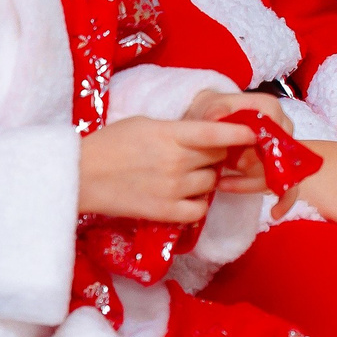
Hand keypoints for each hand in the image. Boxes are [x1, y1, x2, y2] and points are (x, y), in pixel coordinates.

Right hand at [77, 114, 256, 220]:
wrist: (81, 175)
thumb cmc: (111, 143)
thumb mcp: (146, 124)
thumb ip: (177, 130)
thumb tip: (206, 134)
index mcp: (171, 134)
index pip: (216, 133)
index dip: (240, 132)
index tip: (255, 131)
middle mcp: (176, 161)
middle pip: (218, 158)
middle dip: (216, 155)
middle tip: (204, 154)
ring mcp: (173, 189)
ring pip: (211, 183)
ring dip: (207, 178)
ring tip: (188, 174)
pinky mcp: (166, 212)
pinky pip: (200, 209)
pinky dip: (199, 202)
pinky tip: (186, 195)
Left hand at [186, 90, 287, 190]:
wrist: (211, 120)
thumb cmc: (213, 112)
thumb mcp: (210, 108)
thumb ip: (214, 111)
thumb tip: (216, 116)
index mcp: (270, 109)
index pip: (274, 131)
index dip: (257, 149)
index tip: (235, 161)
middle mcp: (282, 126)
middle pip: (278, 154)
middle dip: (253, 168)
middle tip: (228, 169)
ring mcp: (282, 147)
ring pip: (279, 172)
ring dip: (251, 182)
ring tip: (223, 183)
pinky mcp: (279, 165)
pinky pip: (288, 185)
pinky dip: (284, 200)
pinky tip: (275, 213)